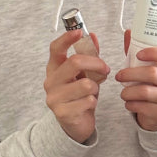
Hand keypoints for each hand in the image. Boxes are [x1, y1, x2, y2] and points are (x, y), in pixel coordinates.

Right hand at [45, 29, 110, 143]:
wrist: (74, 124)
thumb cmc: (79, 95)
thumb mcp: (85, 74)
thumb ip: (88, 56)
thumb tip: (92, 36)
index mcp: (54, 68)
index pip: (55, 49)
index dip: (66, 38)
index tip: (79, 32)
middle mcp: (50, 81)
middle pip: (75, 62)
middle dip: (96, 64)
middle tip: (106, 69)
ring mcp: (54, 98)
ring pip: (86, 84)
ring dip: (95, 87)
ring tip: (92, 92)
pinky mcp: (63, 113)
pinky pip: (88, 101)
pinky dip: (93, 101)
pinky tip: (88, 105)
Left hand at [115, 29, 156, 130]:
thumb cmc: (151, 85)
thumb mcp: (146, 68)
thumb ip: (137, 51)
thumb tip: (129, 31)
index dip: (154, 52)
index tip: (138, 54)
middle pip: (152, 74)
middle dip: (131, 74)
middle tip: (118, 76)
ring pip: (145, 92)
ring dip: (128, 92)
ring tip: (123, 92)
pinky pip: (143, 107)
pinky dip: (131, 104)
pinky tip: (128, 103)